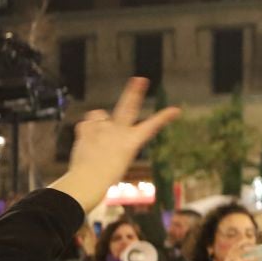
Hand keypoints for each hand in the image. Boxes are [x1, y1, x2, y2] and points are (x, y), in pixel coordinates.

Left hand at [49, 78, 180, 213]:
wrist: (88, 180)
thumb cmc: (106, 176)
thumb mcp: (120, 160)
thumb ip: (115, 141)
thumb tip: (103, 126)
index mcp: (131, 142)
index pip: (151, 126)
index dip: (164, 117)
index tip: (176, 110)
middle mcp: (118, 131)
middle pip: (127, 107)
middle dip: (134, 92)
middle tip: (140, 80)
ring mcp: (101, 128)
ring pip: (99, 114)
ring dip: (99, 120)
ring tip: (97, 133)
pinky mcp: (86, 129)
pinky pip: (85, 123)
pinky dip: (86, 129)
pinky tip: (86, 140)